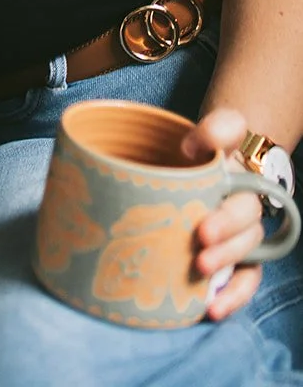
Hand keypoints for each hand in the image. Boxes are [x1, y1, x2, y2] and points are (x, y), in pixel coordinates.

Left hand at [182, 107, 263, 319]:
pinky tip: (212, 308)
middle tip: (201, 236)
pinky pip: (245, 280)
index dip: (222, 163)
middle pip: (246, 215)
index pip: (240, 165)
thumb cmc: (198, 154)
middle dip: (227, 227)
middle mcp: (243, 201)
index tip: (193, 168)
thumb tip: (192, 147)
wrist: (196, 175)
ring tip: (202, 270)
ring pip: (246, 250)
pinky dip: (233, 296)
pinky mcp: (236, 261)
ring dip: (227, 261)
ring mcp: (241, 233)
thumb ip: (212, 129)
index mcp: (235, 166)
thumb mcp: (206, 133)